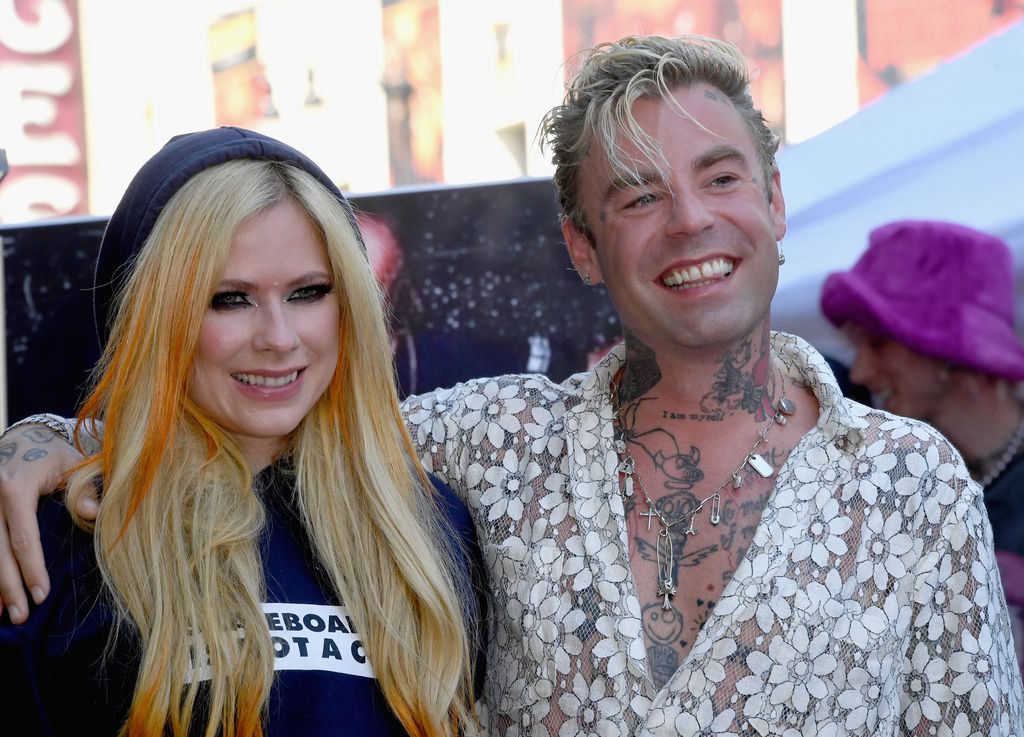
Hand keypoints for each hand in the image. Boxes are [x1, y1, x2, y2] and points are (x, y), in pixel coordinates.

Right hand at [0, 424, 87, 622]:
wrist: (28, 436)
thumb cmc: (58, 454)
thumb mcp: (76, 466)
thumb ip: (86, 490)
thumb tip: (93, 514)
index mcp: (15, 487)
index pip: (22, 537)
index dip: (31, 568)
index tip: (42, 595)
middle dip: (9, 587)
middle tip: (21, 616)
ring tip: (3, 613)